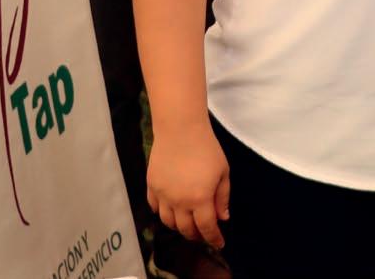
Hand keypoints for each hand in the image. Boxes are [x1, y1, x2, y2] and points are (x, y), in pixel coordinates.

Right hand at [146, 124, 229, 247]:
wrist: (180, 130)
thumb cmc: (207, 149)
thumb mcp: (223, 172)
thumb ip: (222, 197)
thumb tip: (222, 218)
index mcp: (200, 199)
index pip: (206, 227)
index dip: (213, 238)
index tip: (219, 243)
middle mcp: (179, 202)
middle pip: (185, 229)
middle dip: (196, 235)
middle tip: (203, 235)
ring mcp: (162, 195)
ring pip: (168, 222)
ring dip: (178, 227)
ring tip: (187, 224)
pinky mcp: (151, 186)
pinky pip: (154, 207)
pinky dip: (162, 213)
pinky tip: (170, 211)